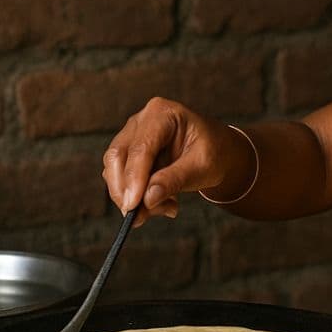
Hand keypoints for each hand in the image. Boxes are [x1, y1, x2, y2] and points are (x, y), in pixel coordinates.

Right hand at [101, 97, 244, 225]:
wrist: (217, 152)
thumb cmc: (213, 153)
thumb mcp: (202, 167)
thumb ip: (175, 180)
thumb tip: (147, 199)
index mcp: (162, 113)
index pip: (141, 147)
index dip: (134, 178)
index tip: (133, 206)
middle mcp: (141, 121)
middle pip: (118, 157)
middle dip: (126, 191)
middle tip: (140, 218)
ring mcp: (131, 135)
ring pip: (114, 170)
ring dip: (133, 197)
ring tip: (167, 208)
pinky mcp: (128, 153)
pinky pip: (121, 178)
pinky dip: (137, 196)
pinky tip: (163, 202)